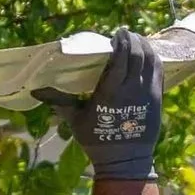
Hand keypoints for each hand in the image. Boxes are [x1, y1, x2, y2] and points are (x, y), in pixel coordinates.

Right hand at [37, 27, 162, 180]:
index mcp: (111, 91)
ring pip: (152, 60)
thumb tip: (35, 91)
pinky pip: (159, 72)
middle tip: (126, 33)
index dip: (121, 41)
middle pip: (138, 54)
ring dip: (145, 46)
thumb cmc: (97, 142)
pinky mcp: (158, 99)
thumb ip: (60, 102)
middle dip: (133, 39)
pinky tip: (148, 55)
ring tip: (137, 40)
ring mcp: (148, 93)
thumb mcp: (76, 121)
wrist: (124, 161)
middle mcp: (133, 89)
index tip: (117, 33)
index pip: (121, 57)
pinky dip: (154, 59)